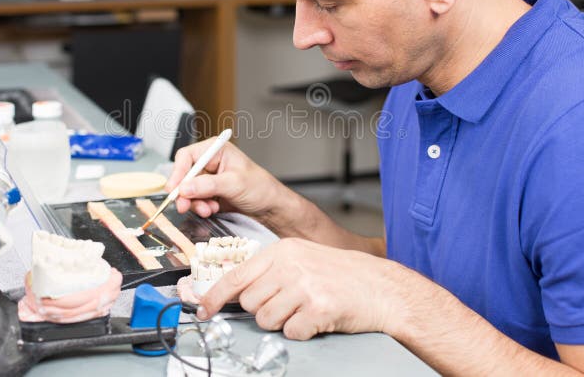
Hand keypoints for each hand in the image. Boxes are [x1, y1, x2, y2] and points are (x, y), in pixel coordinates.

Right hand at [166, 138, 287, 220]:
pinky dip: (201, 207)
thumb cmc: (260, 188)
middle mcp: (210, 163)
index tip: (174, 189)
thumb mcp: (234, 184)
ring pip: (188, 191)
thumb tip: (185, 187)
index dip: (178, 172)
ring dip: (195, 203)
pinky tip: (213, 210)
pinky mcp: (209, 194)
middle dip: (185, 193)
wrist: (270, 207)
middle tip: (184, 206)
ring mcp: (209, 179)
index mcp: (215, 151)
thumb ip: (208, 185)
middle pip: (184, 176)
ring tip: (209, 210)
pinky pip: (195, 201)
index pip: (187, 157)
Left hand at [197, 238, 393, 339]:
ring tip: (305, 310)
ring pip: (267, 320)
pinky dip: (302, 331)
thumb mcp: (302, 260)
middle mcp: (290, 266)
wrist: (381, 287)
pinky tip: (317, 318)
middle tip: (288, 304)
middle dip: (263, 310)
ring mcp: (304, 287)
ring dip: (283, 322)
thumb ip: (270, 272)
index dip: (214, 296)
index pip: (237, 276)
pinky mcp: (318, 308)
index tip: (203, 309)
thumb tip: (237, 291)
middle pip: (250, 302)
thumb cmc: (342, 275)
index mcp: (283, 251)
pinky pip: (291, 332)